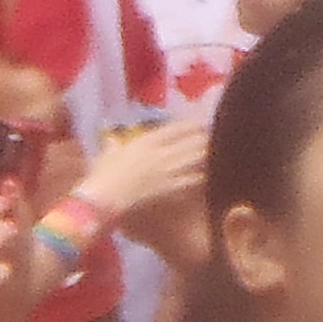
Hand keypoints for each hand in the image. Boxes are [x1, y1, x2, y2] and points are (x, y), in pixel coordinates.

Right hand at [74, 117, 211, 227]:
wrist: (106, 198)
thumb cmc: (102, 176)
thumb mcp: (105, 156)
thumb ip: (112, 147)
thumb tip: (111, 141)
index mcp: (146, 142)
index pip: (176, 129)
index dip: (192, 125)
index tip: (203, 123)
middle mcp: (163, 152)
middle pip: (193, 141)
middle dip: (207, 138)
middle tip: (218, 137)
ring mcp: (170, 170)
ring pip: (198, 159)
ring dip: (210, 155)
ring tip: (220, 154)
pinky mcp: (173, 188)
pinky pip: (195, 180)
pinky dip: (205, 177)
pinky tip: (212, 176)